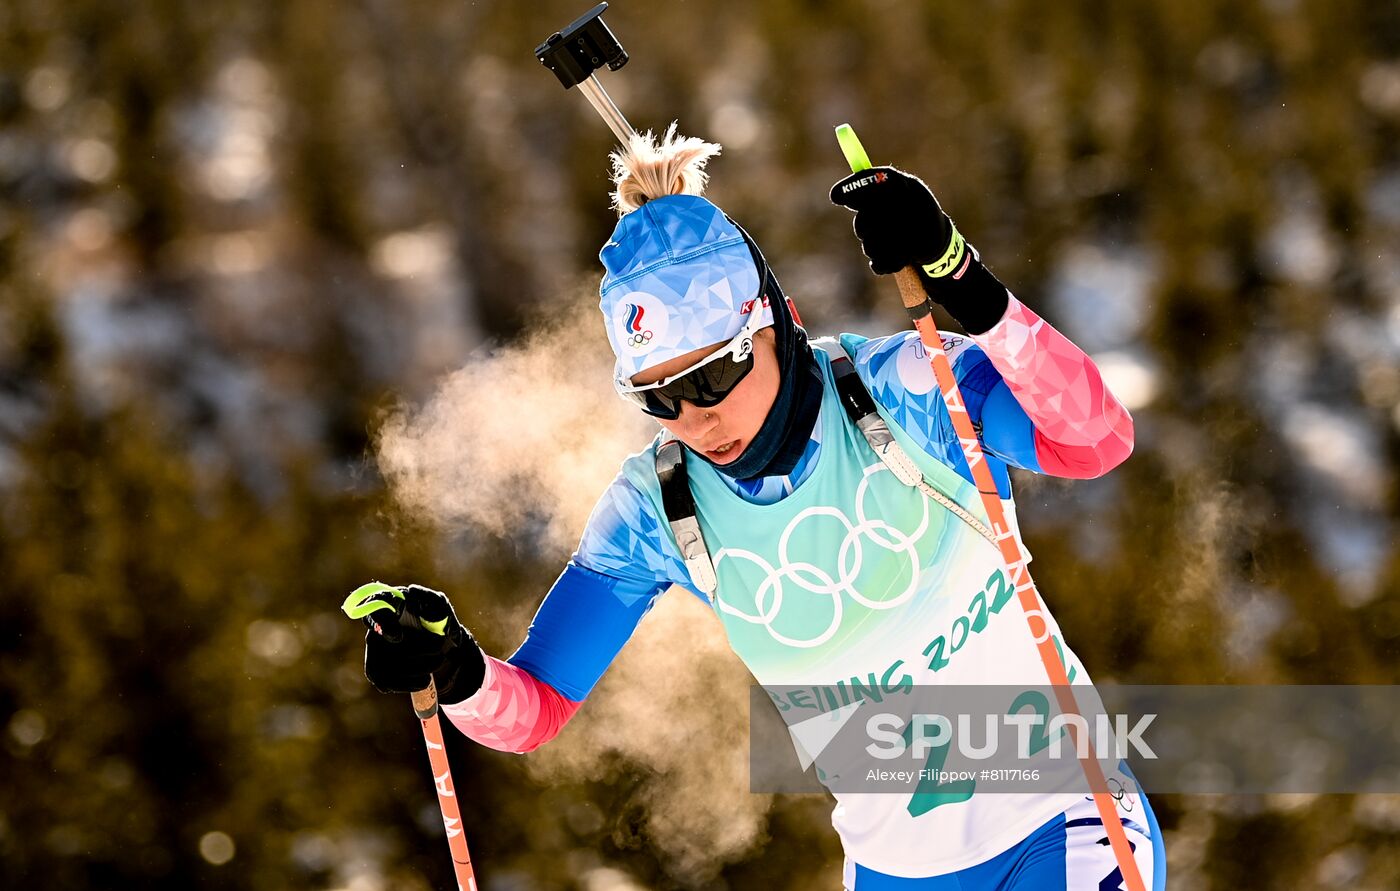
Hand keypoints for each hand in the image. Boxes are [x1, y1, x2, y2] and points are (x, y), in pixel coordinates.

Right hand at [356, 584, 485, 704]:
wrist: (443, 650)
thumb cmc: (438, 622)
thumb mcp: (441, 608)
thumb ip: (431, 599)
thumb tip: (413, 591)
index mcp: (389, 606)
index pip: (373, 606)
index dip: (381, 622)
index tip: (398, 636)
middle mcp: (375, 629)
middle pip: (381, 643)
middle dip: (417, 648)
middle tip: (440, 647)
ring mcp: (373, 653)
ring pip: (388, 666)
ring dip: (420, 666)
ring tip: (438, 659)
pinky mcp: (377, 674)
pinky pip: (390, 683)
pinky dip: (413, 682)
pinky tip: (425, 677)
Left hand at [829, 166, 1007, 334]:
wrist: (943, 250)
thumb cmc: (913, 221)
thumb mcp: (899, 200)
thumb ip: (873, 195)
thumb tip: (840, 195)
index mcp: (909, 186)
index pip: (876, 180)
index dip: (853, 188)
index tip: (834, 197)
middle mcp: (914, 203)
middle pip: (868, 215)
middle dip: (864, 226)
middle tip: (865, 231)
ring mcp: (915, 229)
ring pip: (872, 240)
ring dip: (872, 246)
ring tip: (886, 245)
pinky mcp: (915, 253)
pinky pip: (881, 260)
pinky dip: (881, 263)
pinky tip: (890, 259)